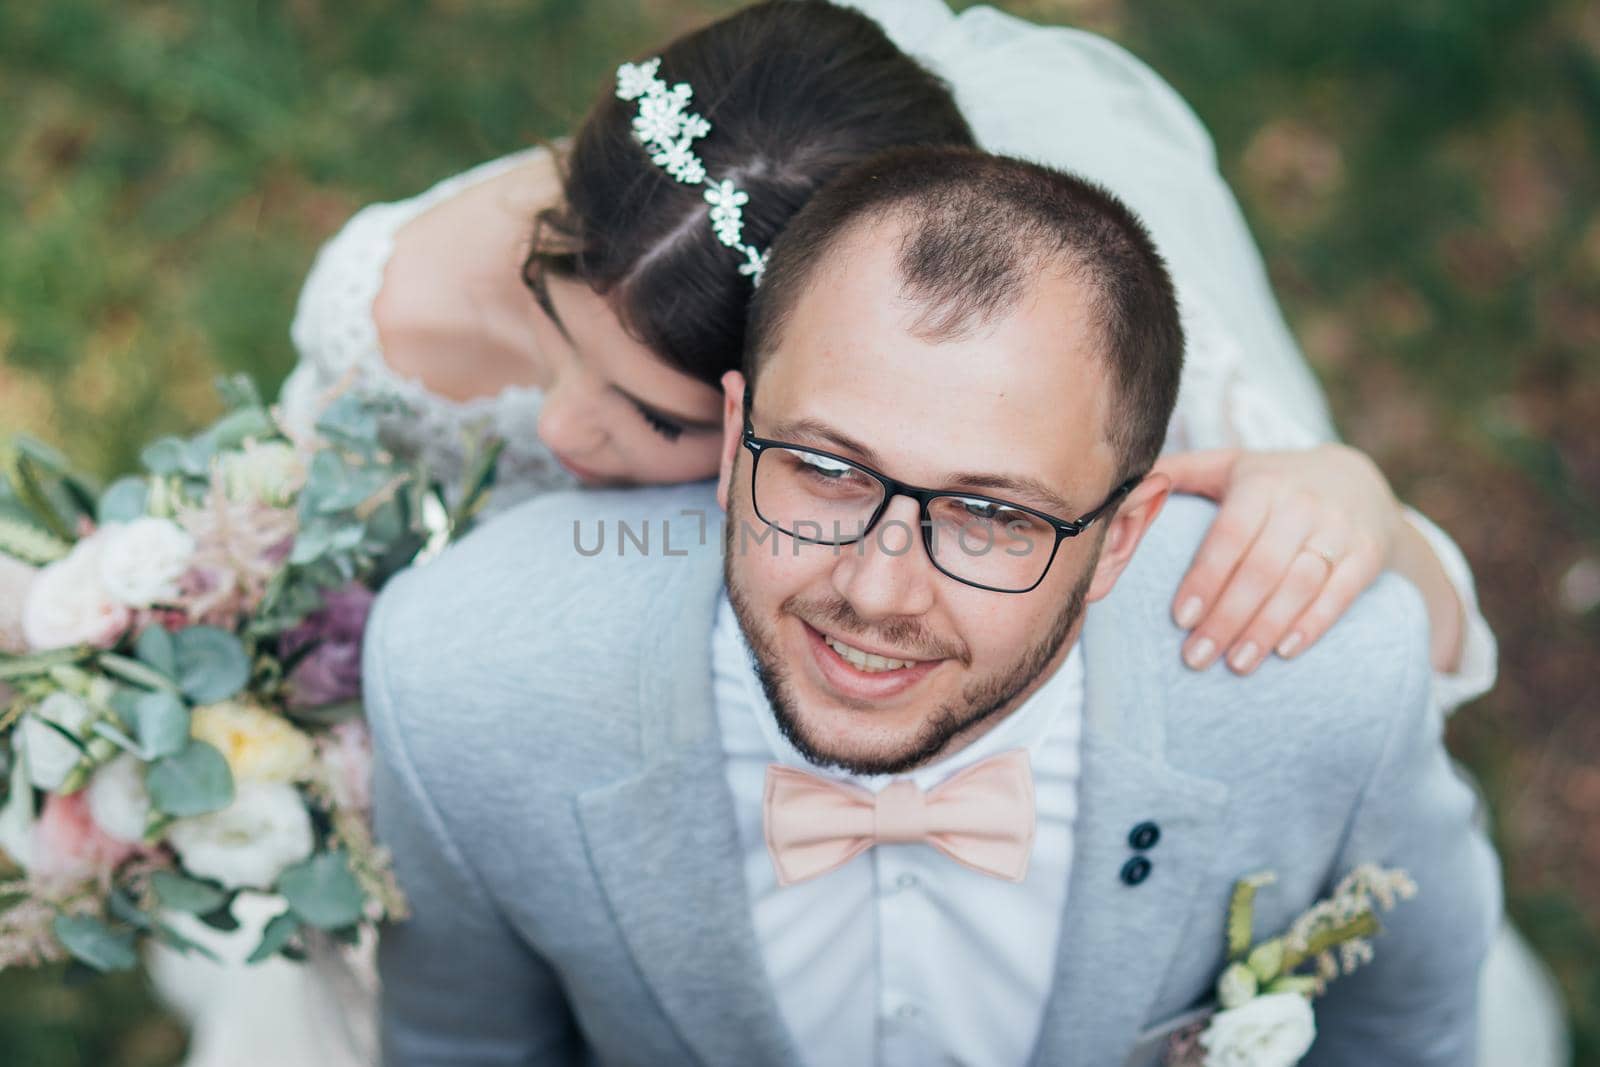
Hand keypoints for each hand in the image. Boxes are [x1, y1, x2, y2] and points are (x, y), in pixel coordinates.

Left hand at [1152, 445, 1401, 674]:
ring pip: (1300, 585)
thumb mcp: (1228, 466)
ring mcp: (1339, 529)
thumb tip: (1122, 487)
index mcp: (1261, 483)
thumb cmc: (1273, 481)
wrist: (1355, 479)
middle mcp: (1303, 504)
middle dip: (1227, 618)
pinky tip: (1284, 652)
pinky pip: (1340, 593)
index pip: (1229, 538)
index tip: (1179, 620)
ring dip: (1265, 629)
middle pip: (1262, 569)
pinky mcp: (1368, 553)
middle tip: (1195, 658)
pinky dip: (1313, 625)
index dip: (1205, 580)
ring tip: (1236, 664)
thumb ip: (1179, 472)